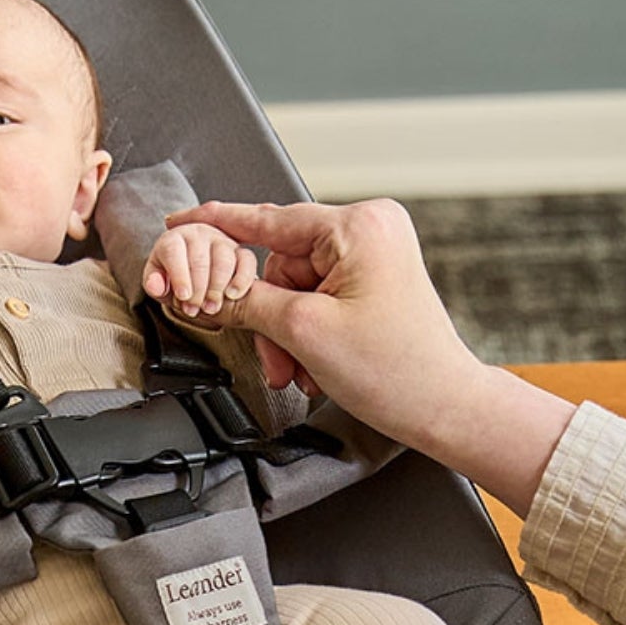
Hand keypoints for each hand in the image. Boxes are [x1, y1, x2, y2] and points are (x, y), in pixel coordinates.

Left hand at [142, 223, 257, 320]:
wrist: (196, 278)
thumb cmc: (174, 280)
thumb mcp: (160, 284)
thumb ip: (155, 285)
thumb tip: (155, 285)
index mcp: (173, 238)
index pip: (173, 252)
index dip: (178, 276)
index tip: (183, 297)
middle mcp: (198, 233)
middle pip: (199, 260)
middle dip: (197, 290)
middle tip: (193, 311)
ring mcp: (222, 240)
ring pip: (223, 260)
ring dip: (217, 288)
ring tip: (210, 308)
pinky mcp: (241, 251)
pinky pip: (247, 261)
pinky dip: (242, 279)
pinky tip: (232, 295)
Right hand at [163, 199, 572, 514]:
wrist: (442, 405)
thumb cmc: (396, 370)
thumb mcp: (304, 332)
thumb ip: (248, 305)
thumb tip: (212, 295)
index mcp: (359, 226)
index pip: (270, 219)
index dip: (220, 223)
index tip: (183, 221)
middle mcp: (372, 228)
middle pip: (284, 263)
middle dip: (273, 318)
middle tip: (276, 361)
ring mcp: (377, 253)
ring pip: (299, 287)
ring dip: (290, 334)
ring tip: (302, 371)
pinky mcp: (378, 278)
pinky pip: (322, 297)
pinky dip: (310, 333)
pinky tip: (319, 363)